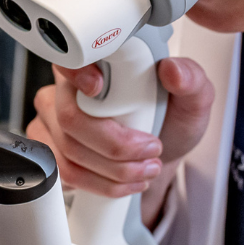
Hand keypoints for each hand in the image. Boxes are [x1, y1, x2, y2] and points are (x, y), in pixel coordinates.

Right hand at [28, 56, 214, 223]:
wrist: (157, 160)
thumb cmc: (168, 125)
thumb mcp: (192, 102)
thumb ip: (191, 82)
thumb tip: (173, 70)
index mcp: (97, 65)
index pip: (69, 60)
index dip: (76, 74)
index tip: (98, 87)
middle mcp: (67, 91)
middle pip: (70, 117)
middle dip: (115, 144)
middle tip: (150, 150)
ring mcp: (52, 123)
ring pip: (68, 151)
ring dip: (114, 170)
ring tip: (145, 170)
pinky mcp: (50, 153)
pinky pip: (64, 173)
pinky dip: (101, 184)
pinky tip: (124, 182)